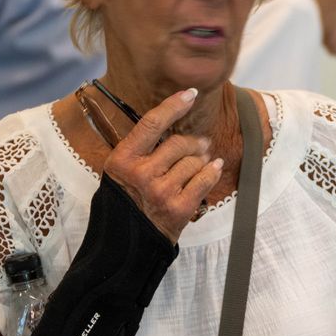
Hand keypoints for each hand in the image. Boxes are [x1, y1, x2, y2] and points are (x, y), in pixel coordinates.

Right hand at [100, 88, 222, 240]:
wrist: (127, 242)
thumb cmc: (126, 200)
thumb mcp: (121, 170)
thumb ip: (142, 148)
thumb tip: (175, 123)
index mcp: (122, 160)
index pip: (151, 123)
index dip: (173, 105)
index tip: (190, 94)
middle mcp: (141, 174)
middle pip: (178, 143)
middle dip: (194, 142)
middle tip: (200, 143)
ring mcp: (160, 192)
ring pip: (193, 162)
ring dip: (201, 160)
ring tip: (199, 162)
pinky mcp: (178, 208)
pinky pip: (204, 180)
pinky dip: (212, 172)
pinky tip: (213, 167)